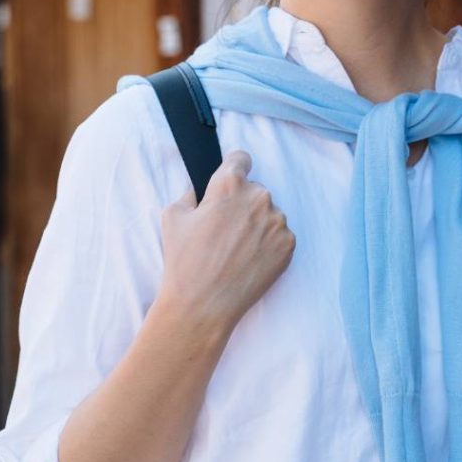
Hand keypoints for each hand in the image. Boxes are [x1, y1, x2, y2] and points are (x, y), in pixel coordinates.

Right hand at [159, 150, 295, 334]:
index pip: (241, 158)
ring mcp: (277, 222)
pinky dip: (267, 243)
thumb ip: (189, 193)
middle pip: (254, 189)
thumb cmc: (185, 260)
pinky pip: (279, 234)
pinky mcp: (288, 245)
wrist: (205, 304)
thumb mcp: (173, 216)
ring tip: (235, 248)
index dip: (233, 168)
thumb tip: (199, 191)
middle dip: (241, 202)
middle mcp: (259, 197)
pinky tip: (248, 258)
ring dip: (256, 223)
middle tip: (223, 227)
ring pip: (268, 212)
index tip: (230, 180)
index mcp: (229, 184)